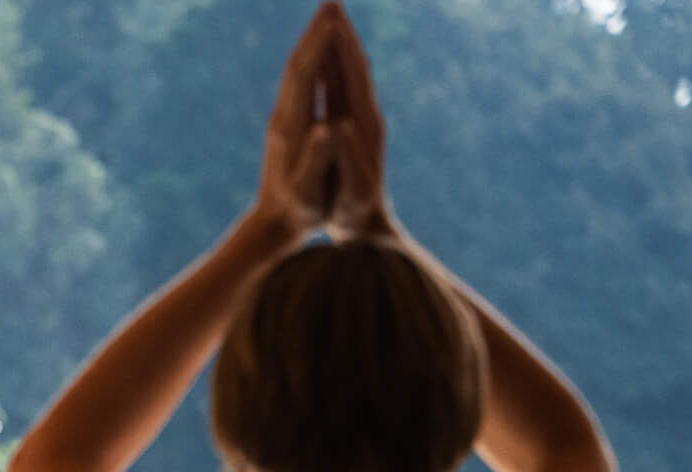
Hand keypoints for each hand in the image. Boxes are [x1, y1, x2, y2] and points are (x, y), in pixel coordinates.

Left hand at [251, 6, 345, 241]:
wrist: (272, 226)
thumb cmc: (297, 212)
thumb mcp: (308, 189)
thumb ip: (319, 159)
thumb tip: (330, 128)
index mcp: (292, 128)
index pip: (304, 76)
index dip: (319, 46)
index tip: (333, 18)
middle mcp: (284, 118)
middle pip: (299, 65)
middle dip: (315, 33)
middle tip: (332, 1)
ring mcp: (283, 120)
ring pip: (297, 72)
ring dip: (313, 43)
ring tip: (329, 16)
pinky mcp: (286, 126)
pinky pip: (301, 85)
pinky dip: (313, 62)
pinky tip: (322, 53)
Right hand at [320, 8, 394, 240]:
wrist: (367, 229)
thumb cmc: (353, 214)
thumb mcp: (352, 189)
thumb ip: (346, 157)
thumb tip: (335, 125)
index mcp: (364, 125)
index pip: (352, 74)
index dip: (341, 44)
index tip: (330, 15)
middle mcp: (366, 115)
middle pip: (354, 64)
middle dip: (341, 33)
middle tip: (330, 1)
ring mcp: (361, 120)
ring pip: (349, 73)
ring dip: (338, 44)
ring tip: (327, 19)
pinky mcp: (353, 127)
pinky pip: (341, 88)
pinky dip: (333, 66)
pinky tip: (325, 58)